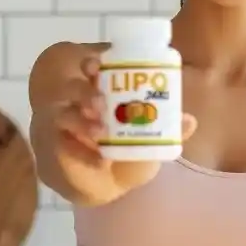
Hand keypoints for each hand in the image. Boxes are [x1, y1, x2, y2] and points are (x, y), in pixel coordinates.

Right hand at [38, 52, 196, 205]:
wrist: (102, 182)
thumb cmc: (125, 149)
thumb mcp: (150, 137)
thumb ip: (168, 127)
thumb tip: (190, 121)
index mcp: (99, 90)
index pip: (90, 68)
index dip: (92, 62)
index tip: (96, 65)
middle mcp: (77, 103)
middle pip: (73, 88)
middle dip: (86, 92)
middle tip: (102, 102)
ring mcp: (63, 125)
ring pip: (64, 115)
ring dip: (82, 122)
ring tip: (100, 130)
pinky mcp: (56, 149)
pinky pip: (62, 148)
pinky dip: (83, 154)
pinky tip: (100, 159)